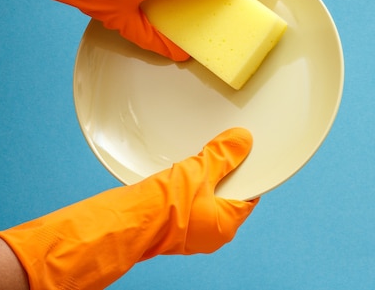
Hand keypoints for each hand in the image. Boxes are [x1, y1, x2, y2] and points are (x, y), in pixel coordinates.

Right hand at [0, 128, 258, 289]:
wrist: (125, 223)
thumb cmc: (165, 205)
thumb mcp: (200, 171)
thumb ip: (223, 155)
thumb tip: (242, 140)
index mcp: (226, 225)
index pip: (249, 195)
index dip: (249, 173)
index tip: (245, 154)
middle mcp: (211, 234)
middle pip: (228, 196)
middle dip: (226, 174)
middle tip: (224, 150)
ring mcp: (191, 232)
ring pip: (206, 199)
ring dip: (205, 179)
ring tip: (203, 156)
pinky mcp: (172, 227)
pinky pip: (188, 204)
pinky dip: (189, 188)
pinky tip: (184, 171)